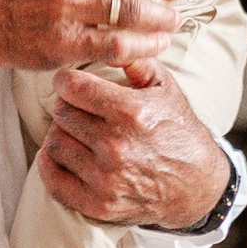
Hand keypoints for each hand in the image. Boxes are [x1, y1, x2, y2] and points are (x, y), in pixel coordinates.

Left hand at [39, 57, 231, 233]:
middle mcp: (116, 146)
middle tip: (77, 108)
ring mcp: (106, 179)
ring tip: (75, 132)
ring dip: (61, 134)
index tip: (70, 84)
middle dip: (66, 106)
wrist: (196, 184)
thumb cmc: (177, 130)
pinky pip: (54, 181)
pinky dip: (50, 165)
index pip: (72, 87)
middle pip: (61, 113)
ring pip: (54, 144)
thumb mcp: (165, 88)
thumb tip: (108, 42)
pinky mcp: (98, 204)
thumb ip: (135, 60)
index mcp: (131, 112)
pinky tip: (61, 155)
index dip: (66, 81)